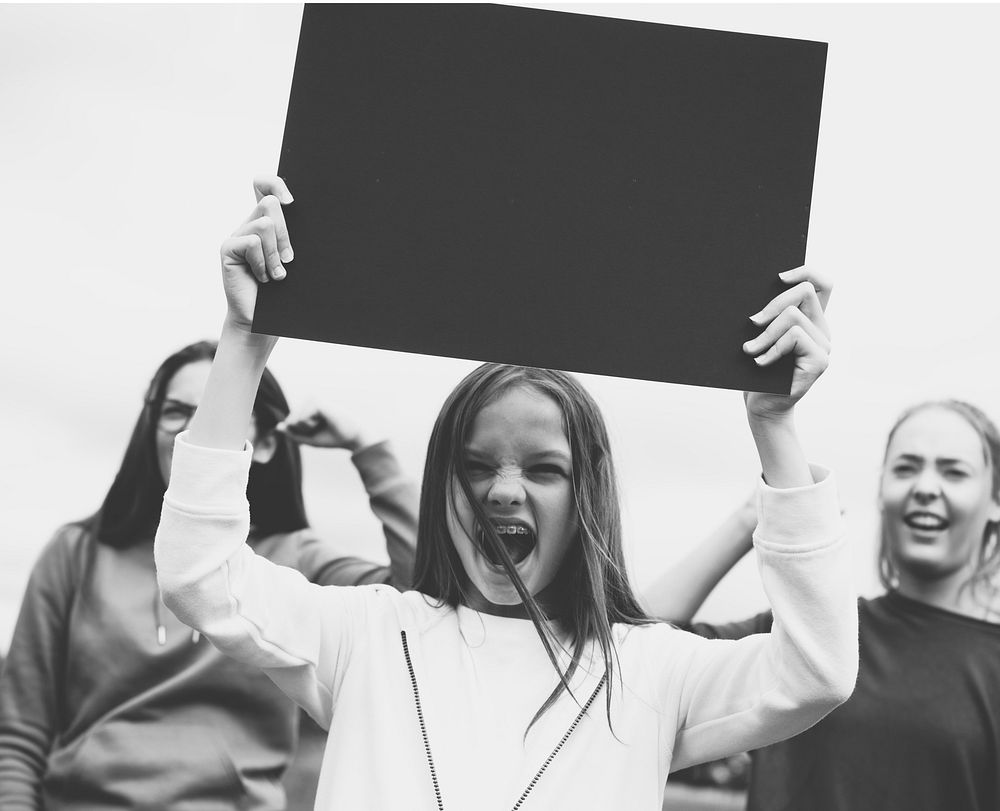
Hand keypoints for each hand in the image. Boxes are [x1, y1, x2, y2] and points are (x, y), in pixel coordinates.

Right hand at [219, 175, 294, 331]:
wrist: (262, 322)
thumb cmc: (283, 293)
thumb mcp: (293, 260)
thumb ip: (293, 237)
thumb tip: (298, 214)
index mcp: (268, 222)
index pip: (265, 185)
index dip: (276, 183)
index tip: (291, 202)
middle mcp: (250, 224)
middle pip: (270, 202)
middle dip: (285, 233)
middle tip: (289, 260)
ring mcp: (237, 236)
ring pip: (264, 223)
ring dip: (276, 253)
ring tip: (276, 275)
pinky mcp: (228, 248)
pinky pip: (252, 242)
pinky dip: (263, 263)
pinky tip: (262, 278)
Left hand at [277, 407, 369, 452]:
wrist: (351, 437)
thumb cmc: (332, 438)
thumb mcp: (308, 439)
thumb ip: (292, 434)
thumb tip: (278, 427)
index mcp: (307, 409)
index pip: (289, 424)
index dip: (299, 433)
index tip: (316, 432)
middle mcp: (309, 402)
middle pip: (289, 422)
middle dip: (301, 431)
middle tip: (320, 428)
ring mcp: (312, 401)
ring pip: (293, 420)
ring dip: (306, 429)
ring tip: (322, 424)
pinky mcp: (316, 402)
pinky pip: (300, 419)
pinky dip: (309, 425)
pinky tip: (323, 420)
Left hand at [743, 266, 831, 420]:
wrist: (763, 407)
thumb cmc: (756, 371)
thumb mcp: (760, 337)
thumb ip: (767, 317)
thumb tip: (751, 290)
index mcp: (811, 320)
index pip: (822, 284)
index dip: (804, 271)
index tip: (777, 276)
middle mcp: (822, 330)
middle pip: (805, 291)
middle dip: (773, 303)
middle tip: (752, 322)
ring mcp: (824, 345)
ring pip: (793, 315)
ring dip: (765, 332)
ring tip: (749, 350)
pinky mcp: (820, 361)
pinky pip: (794, 336)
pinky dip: (771, 347)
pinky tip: (759, 362)